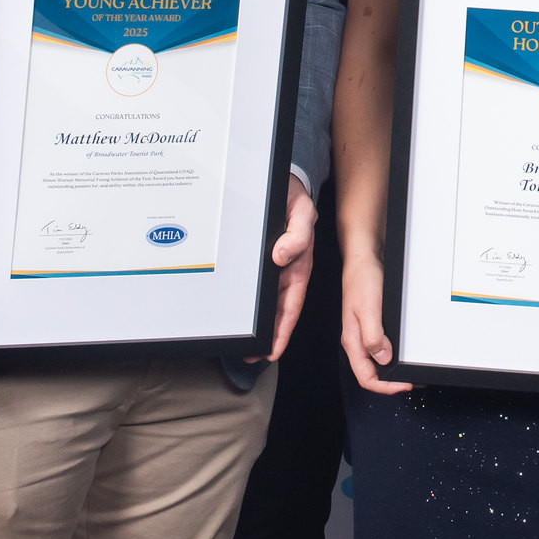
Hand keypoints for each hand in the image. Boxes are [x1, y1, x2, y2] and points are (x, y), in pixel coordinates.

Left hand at [245, 176, 315, 363]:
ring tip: (243, 345)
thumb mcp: (302, 213)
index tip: (272, 350)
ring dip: (257, 324)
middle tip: (251, 356)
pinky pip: (253, 286)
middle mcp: (285, 270)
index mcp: (299, 264)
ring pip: (265, 303)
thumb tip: (281, 256)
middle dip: (267, 336)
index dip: (283, 330)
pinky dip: (246, 303)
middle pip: (277, 311)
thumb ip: (297, 234)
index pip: (291, 305)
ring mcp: (272, 267)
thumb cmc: (296, 198)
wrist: (285, 182)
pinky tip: (236, 312)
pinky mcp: (258, 260)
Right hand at [341, 249, 410, 394]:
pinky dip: (395, 353)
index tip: (404, 385)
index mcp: (352, 341)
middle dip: (392, 381)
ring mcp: (365, 332)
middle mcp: (358, 340)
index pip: (366, 377)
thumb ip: (373, 335)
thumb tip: (383, 358)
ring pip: (378, 360)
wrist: (364, 258)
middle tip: (412, 380)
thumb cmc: (362, 279)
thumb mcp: (368, 308)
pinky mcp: (374, 324)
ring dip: (394, 368)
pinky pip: (383, 346)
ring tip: (412, 370)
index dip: (385, 386)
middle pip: (372, 372)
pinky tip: (405, 351)